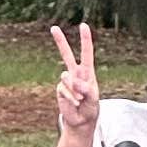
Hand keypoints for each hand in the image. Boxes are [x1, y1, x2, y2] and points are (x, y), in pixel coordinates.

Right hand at [50, 22, 99, 137]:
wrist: (81, 121)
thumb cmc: (90, 108)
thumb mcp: (93, 98)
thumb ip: (85, 88)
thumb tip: (73, 80)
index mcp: (87, 72)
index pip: (86, 52)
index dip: (85, 39)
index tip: (83, 25)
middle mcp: (76, 74)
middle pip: (66, 54)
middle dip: (60, 41)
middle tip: (53, 27)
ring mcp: (67, 82)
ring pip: (65, 77)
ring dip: (74, 89)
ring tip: (80, 100)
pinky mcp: (60, 90)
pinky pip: (63, 90)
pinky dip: (70, 97)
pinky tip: (75, 103)